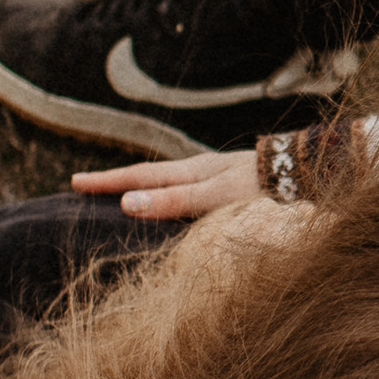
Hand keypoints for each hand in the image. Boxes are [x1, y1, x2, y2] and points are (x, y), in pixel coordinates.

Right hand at [70, 147, 261, 222]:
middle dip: (115, 182)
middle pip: (148, 177)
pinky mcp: (230, 188)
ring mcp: (215, 178)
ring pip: (168, 184)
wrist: (305, 175)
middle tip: (82, 186)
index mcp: (190, 172)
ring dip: (140, 189)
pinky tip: (172, 206)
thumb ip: (173, 201)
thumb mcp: (213, 197)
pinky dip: (167, 197)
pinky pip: (187, 192)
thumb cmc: (261, 188)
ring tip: (117, 196)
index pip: (138, 178)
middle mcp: (199, 172)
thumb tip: (126, 204)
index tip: (73, 183)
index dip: (106, 182)